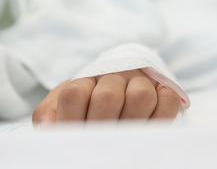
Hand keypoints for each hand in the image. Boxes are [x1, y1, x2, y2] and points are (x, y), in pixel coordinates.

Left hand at [32, 69, 180, 124]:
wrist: (121, 78)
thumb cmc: (86, 100)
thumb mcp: (61, 104)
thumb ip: (49, 114)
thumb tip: (48, 128)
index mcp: (84, 80)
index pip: (75, 94)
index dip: (72, 119)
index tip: (75, 137)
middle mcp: (112, 76)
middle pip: (108, 96)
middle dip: (103, 124)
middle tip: (101, 140)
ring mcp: (139, 80)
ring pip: (140, 95)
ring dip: (132, 121)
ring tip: (124, 136)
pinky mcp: (163, 87)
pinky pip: (168, 99)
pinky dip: (161, 116)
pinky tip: (148, 126)